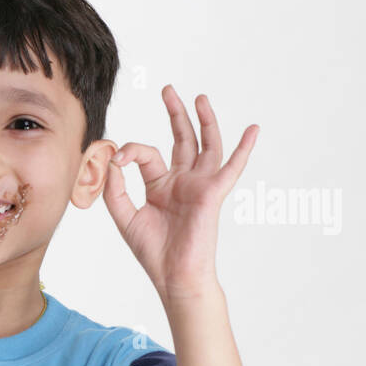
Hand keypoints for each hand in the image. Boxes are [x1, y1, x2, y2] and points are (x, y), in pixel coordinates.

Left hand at [103, 85, 257, 300]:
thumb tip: (113, 160)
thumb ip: (115, 188)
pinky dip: (244, 148)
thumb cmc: (152, 251)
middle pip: (181, 139)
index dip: (130, 151)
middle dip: (175, 114)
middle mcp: (182, 181)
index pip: (146, 154)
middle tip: (168, 90)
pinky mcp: (214, 193)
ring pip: (206, 145)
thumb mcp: (124, 216)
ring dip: (204, 120)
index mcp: (161, 185)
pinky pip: (232, 167)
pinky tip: (253, 129)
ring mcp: (200, 185)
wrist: (172, 275)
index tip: (117, 159)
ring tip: (200, 97)